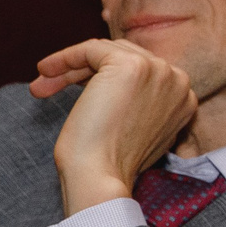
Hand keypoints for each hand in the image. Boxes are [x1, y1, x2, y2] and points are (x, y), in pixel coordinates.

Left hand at [32, 39, 197, 214]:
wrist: (100, 177)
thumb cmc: (110, 164)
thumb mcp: (136, 130)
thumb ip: (138, 105)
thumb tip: (112, 89)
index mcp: (184, 98)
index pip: (142, 73)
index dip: (103, 79)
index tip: (75, 93)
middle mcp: (178, 80)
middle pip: (124, 58)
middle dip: (83, 72)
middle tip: (49, 86)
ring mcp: (156, 70)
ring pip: (106, 52)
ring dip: (70, 67)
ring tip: (41, 85)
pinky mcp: (130, 65)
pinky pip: (90, 49)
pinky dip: (65, 57)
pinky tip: (44, 71)